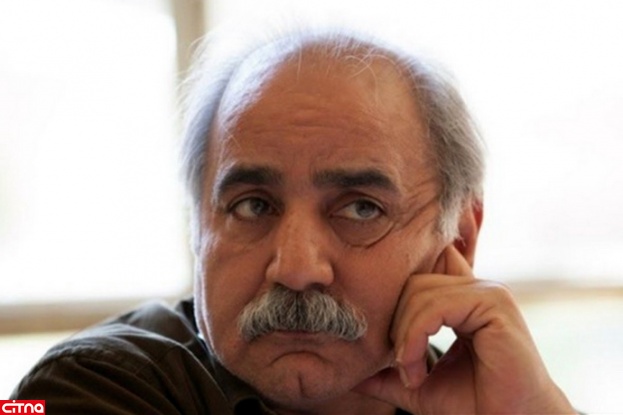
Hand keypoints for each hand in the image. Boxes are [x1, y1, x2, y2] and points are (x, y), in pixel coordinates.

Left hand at [355, 245, 574, 413]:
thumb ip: (388, 374)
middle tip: (401, 368)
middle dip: (396, 325)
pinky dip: (415, 335)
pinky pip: (436, 306)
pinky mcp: (494, 304)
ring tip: (410, 374)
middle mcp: (476, 289)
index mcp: (462, 300)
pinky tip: (415, 367)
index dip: (397, 295)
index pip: (419, 273)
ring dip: (404, 336)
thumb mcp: (419, 386)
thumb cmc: (474, 405)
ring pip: (419, 293)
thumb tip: (351, 375)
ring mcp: (487, 292)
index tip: (387, 342)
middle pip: (412, 283)